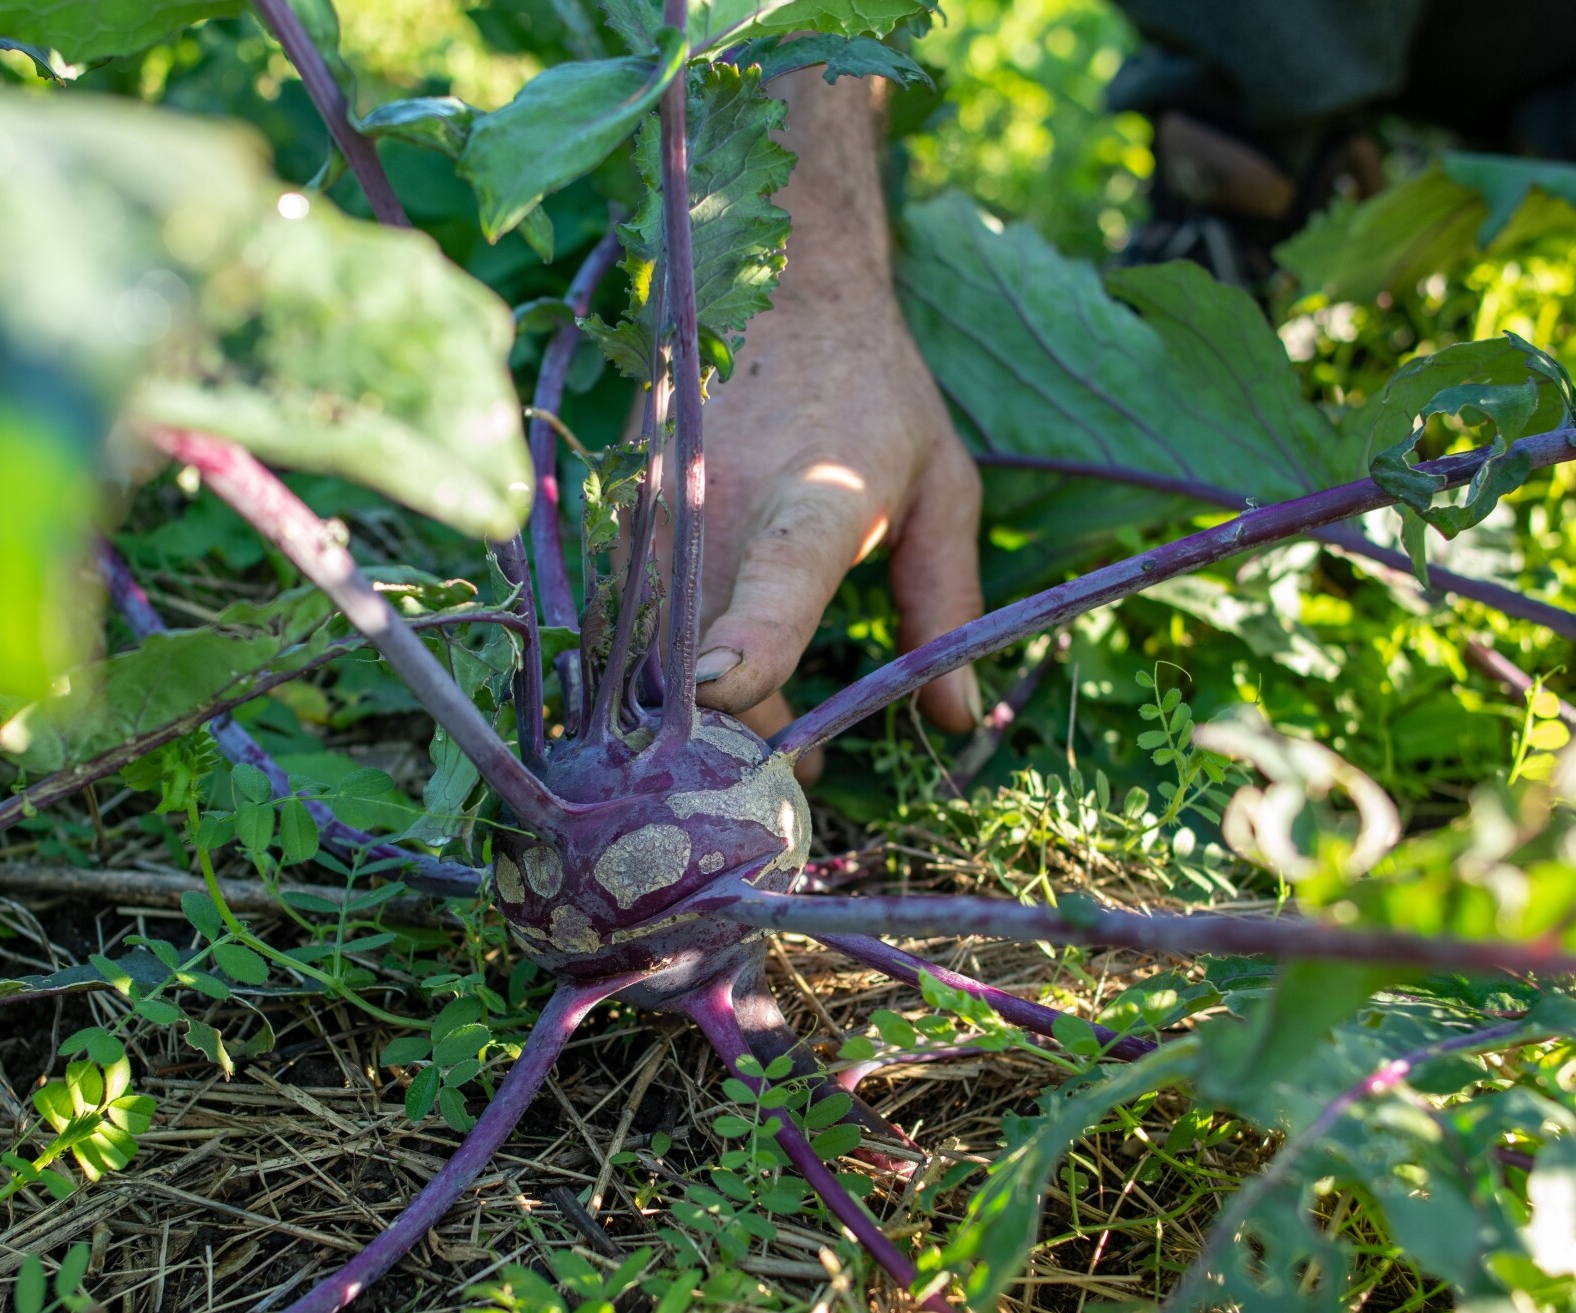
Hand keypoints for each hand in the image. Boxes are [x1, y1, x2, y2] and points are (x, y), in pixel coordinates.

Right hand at [692, 72, 984, 756]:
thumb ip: (946, 606)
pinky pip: (629, 620)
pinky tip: (711, 666)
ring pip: (650, 648)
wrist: (779, 291)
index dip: (749, 639)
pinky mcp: (618, 515)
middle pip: (699, 655)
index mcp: (813, 495)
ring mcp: (655, 508)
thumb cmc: (875, 399)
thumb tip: (957, 719)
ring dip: (699, 705)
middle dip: (740, 734)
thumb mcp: (940, 491)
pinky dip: (664, 660)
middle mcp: (717, 502)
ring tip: (762, 718)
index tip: (727, 694)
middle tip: (799, 757)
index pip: (776, 578)